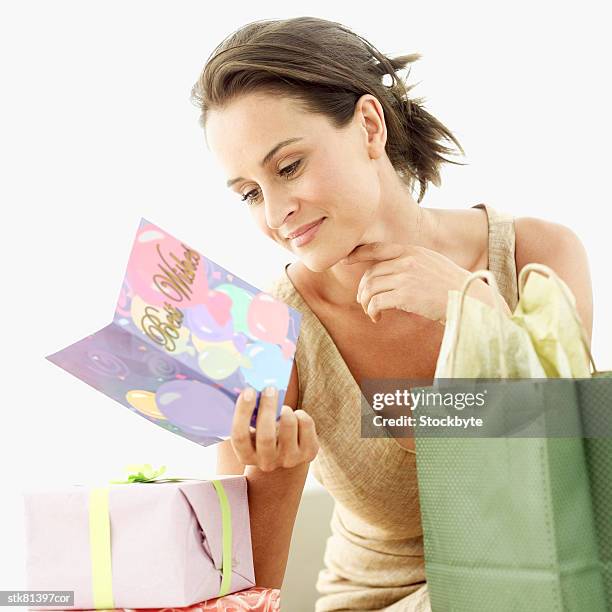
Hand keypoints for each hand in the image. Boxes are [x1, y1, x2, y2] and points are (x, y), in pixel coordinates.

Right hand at [230, 386, 318, 471]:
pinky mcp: (308, 452)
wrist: (287, 454)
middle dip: (268, 407)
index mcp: (246, 455)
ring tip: (283, 408)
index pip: (240, 437)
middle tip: (270, 389)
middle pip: (266, 436)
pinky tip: (295, 416)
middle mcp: (267, 462)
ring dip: (285, 410)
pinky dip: (300, 414)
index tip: (248, 391)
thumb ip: (250, 413)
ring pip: (288, 425)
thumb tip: (251, 386)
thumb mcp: (253, 429)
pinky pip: (306, 424)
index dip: (242, 412)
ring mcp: (289, 459)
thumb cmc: (265, 433)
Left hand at [342, 242, 508, 323]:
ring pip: (370, 288)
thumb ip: (412, 262)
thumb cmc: (453, 286)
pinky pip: (376, 302)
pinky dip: (372, 311)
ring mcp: (405, 277)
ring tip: (372, 312)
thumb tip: (390, 270)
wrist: (470, 299)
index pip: (378, 248)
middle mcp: (407, 261)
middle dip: (363, 289)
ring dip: (366, 303)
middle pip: (371, 273)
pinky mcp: (405, 295)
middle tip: (364, 301)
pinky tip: (377, 318)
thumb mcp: (433, 263)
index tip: (346, 261)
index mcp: (413, 251)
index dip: (359, 254)